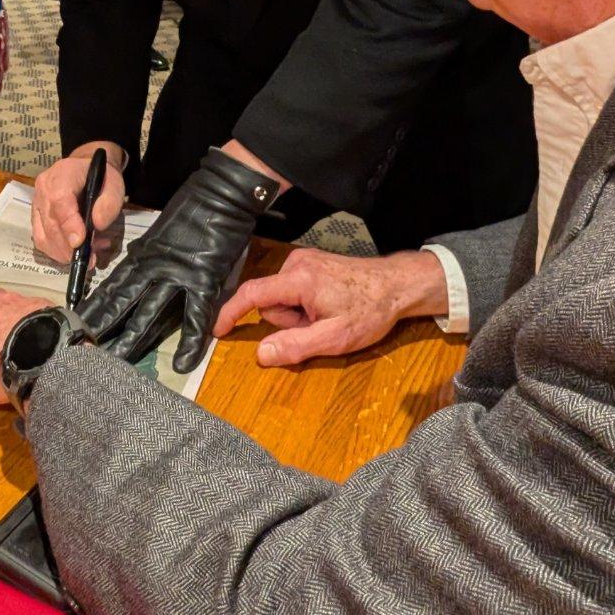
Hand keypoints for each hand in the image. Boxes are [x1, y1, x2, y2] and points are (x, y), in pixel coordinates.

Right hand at [32, 142, 125, 262]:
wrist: (86, 168)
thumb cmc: (101, 176)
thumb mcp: (114, 184)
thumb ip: (109, 203)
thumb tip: (98, 225)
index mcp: (61, 175)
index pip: (59, 202)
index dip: (69, 224)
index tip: (80, 243)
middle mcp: (42, 189)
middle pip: (50, 224)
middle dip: (69, 247)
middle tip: (91, 259)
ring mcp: (36, 204)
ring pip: (42, 236)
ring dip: (63, 253)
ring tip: (87, 255)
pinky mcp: (35, 217)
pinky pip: (41, 239)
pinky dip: (57, 251)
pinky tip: (75, 251)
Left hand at [79, 147, 278, 373]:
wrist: (221, 194)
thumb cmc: (193, 208)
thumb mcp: (161, 232)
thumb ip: (148, 254)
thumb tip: (134, 268)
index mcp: (143, 255)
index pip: (112, 286)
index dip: (94, 307)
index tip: (76, 324)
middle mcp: (154, 267)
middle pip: (122, 302)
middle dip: (102, 327)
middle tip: (82, 349)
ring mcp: (178, 275)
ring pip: (149, 312)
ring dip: (132, 338)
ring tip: (114, 361)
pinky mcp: (205, 280)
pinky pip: (196, 316)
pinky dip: (190, 341)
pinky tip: (181, 363)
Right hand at [215, 248, 449, 366]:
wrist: (397, 285)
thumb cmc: (369, 311)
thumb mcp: (334, 338)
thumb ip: (295, 346)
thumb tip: (261, 354)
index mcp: (299, 279)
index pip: (253, 294)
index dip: (231, 313)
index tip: (217, 331)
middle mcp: (297, 263)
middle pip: (270, 301)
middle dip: (287, 321)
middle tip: (319, 326)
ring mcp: (304, 259)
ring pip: (280, 297)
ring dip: (297, 314)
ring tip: (327, 315)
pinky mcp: (311, 261)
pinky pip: (291, 288)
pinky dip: (303, 303)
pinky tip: (327, 306)